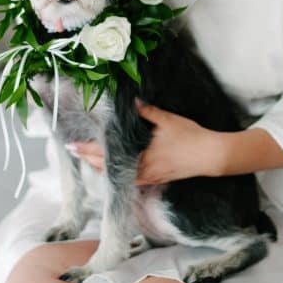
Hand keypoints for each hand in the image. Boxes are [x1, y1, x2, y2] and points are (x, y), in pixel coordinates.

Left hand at [64, 100, 226, 183]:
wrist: (210, 156)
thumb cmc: (190, 137)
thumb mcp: (168, 119)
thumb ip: (146, 111)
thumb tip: (130, 101)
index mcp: (141, 155)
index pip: (107, 153)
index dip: (88, 149)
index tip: (73, 146)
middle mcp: (141, 170)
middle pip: (107, 168)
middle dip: (88, 159)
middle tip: (74, 151)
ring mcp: (148, 177)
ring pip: (117, 176)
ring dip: (101, 168)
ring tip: (88, 159)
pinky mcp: (155, 179)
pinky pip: (129, 180)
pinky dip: (117, 174)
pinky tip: (113, 168)